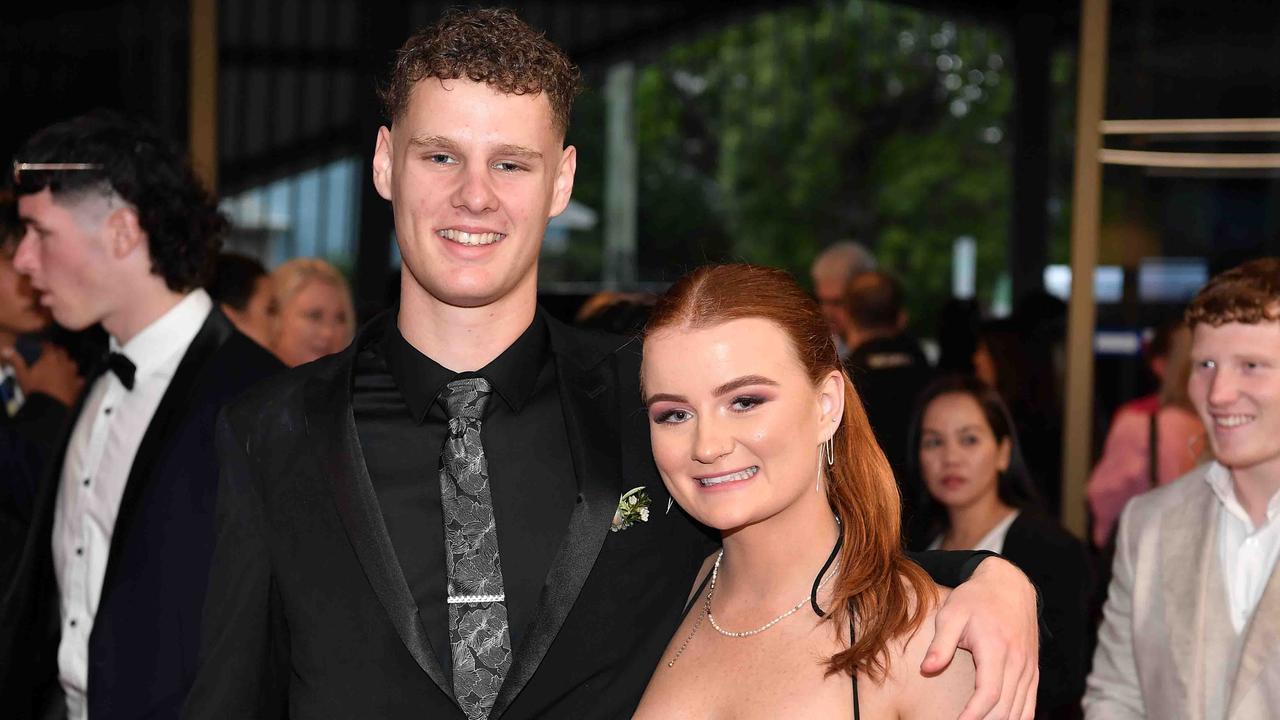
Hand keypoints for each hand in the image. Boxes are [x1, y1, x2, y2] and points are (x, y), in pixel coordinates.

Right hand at [0, 342, 83, 406]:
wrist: (49, 407)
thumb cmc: (36, 391)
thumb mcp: (22, 375)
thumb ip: (16, 361)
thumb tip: (9, 352)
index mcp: (50, 359)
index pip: (48, 346)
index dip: (44, 346)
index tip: (41, 347)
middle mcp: (63, 364)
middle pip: (62, 352)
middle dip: (56, 352)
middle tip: (50, 357)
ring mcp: (72, 373)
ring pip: (72, 363)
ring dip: (67, 364)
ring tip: (60, 368)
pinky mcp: (78, 384)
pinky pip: (79, 379)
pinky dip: (75, 379)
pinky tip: (71, 381)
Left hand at [922, 556, 1038, 719]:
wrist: (1009, 585)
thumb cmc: (974, 599)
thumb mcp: (951, 614)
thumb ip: (940, 643)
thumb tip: (927, 669)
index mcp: (996, 648)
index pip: (989, 693)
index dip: (973, 715)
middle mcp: (1018, 661)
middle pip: (1006, 708)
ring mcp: (1029, 667)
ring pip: (1021, 710)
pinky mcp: (1033, 670)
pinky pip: (1030, 703)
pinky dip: (1017, 718)